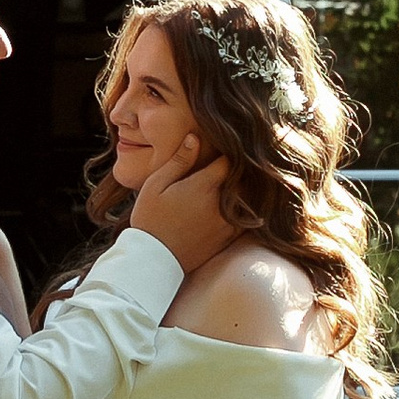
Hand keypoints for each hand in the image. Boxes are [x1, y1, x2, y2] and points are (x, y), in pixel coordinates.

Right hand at [135, 132, 233, 274]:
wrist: (154, 260)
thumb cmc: (150, 218)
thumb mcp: (156, 185)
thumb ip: (179, 161)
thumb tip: (195, 137)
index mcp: (204, 186)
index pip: (229, 160)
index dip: (226, 153)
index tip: (219, 151)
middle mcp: (221, 204)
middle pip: (243, 179)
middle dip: (237, 171)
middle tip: (228, 167)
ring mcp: (227, 223)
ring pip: (248, 199)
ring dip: (242, 191)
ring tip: (232, 185)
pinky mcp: (228, 238)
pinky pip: (246, 219)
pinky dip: (243, 210)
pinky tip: (231, 206)